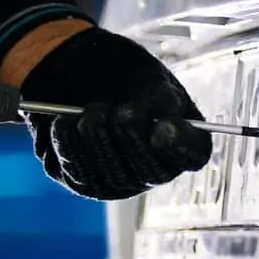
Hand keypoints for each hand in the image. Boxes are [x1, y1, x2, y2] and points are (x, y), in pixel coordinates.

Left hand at [18, 27, 211, 199]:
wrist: (81, 76)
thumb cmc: (123, 76)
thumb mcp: (148, 77)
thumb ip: (159, 99)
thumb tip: (163, 121)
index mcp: (182, 140)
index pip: (194, 153)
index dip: (180, 144)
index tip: (162, 127)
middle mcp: (155, 168)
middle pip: (152, 169)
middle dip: (132, 135)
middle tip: (121, 109)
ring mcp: (120, 180)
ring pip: (112, 169)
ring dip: (99, 134)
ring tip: (93, 110)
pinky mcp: (85, 182)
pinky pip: (77, 168)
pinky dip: (69, 141)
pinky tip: (65, 121)